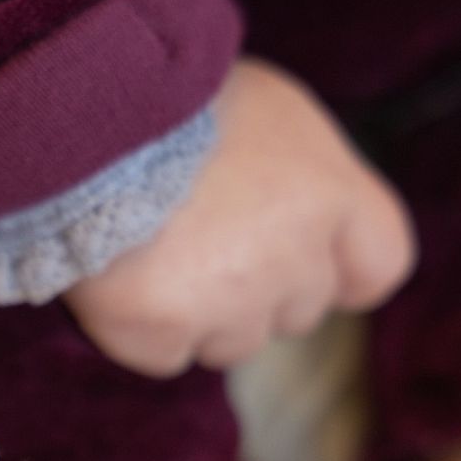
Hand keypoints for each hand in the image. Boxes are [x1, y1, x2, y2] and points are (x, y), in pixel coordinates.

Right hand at [63, 59, 415, 376]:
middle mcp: (291, 260)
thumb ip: (302, 177)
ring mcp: (228, 305)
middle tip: (202, 235)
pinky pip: (168, 356)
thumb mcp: (269, 110)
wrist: (81, 119)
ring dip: (200, 312)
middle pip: (299, 310)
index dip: (344, 269)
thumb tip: (301, 221)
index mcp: (329, 194)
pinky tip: (122, 274)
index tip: (311, 261)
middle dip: (259, 287)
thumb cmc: (173, 104)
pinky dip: (145, 328)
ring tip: (155, 248)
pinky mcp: (163, 333)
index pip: (379, 265)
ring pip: (232, 343)